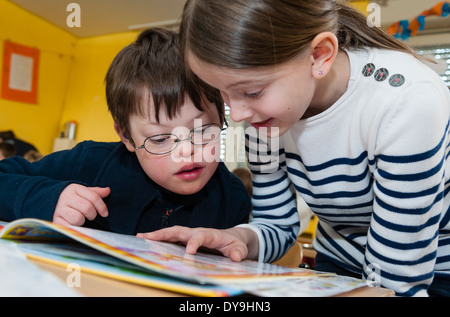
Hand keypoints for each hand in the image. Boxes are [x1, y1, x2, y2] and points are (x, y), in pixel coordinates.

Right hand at [53, 184, 109, 225]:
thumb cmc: (73, 198)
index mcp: (75, 188)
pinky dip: (74, 226)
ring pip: (78, 218)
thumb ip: (96, 193)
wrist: (50, 200)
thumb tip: (107, 190)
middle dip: (92, 214)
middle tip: (90, 216)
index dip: (102, 207)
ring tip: (80, 218)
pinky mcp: (55, 219)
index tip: (105, 214)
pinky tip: (73, 223)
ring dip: (82, 221)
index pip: (93, 197)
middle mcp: (66, 197)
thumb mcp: (84, 192)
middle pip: (87, 208)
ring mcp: (59, 208)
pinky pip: (69, 226)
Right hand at [137, 226, 258, 261]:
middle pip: (179, 230)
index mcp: (210, 234)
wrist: (231, 238)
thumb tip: (237, 257)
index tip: (189, 252)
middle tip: (148, 237)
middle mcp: (197, 232)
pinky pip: (171, 238)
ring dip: (156, 235)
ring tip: (140, 237)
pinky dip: (159, 239)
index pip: (200, 236)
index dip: (194, 243)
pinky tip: (146, 242)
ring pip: (171, 233)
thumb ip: (238, 251)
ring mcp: (190, 235)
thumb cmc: (234, 244)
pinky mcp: (185, 239)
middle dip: (164, 233)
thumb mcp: (239, 248)